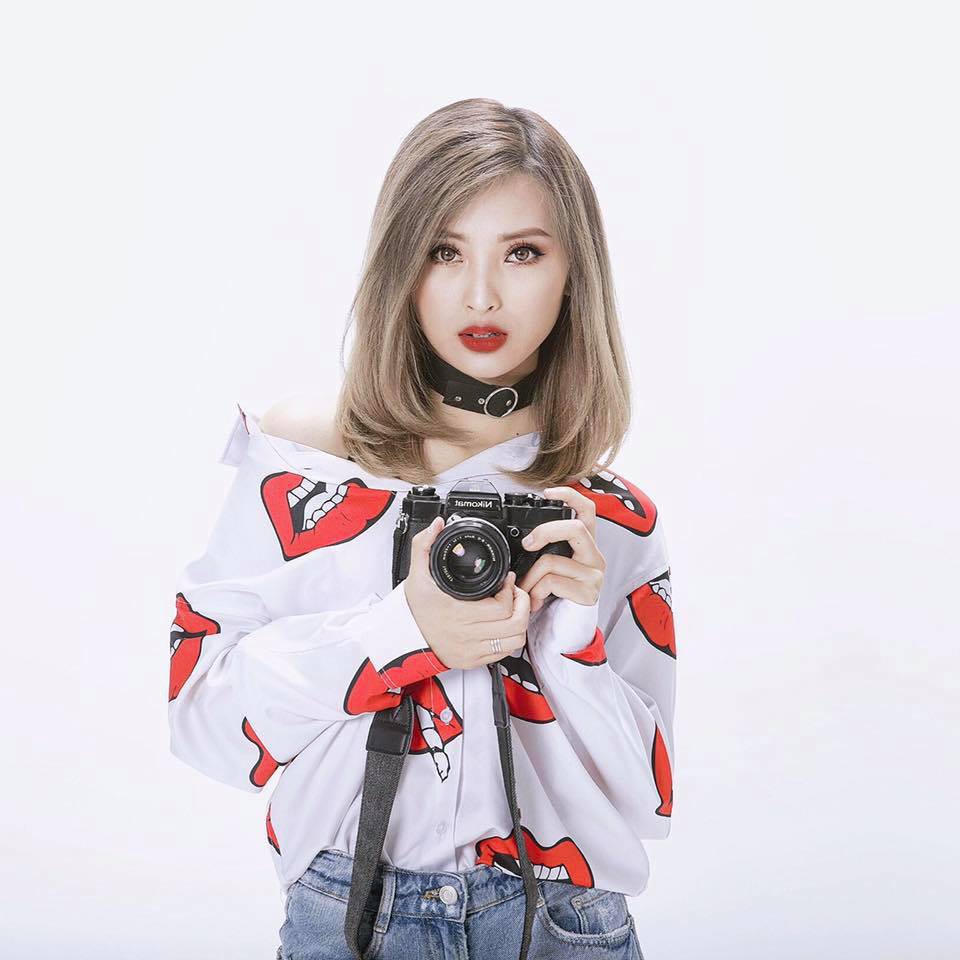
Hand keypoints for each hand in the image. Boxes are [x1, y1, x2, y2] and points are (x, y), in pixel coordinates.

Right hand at [403, 516, 531, 669]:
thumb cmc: (414, 609)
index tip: (506, 579)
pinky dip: (509, 639)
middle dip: (521, 604)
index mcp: (458, 613)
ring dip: (519, 622)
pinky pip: (504, 654)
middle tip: (515, 593)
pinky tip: (502, 625)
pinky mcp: (472, 661)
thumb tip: (437, 525)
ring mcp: (471, 650)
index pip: (502, 607)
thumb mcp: (417, 574)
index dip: (510, 590)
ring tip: (512, 609)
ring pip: (514, 641)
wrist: (402, 638)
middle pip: (515, 625)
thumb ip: (424, 545)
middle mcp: (467, 635)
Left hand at [516, 486, 605, 612]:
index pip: (587, 511)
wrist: (565, 632)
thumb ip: (546, 550)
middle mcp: (595, 557)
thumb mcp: (550, 568)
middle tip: (527, 544)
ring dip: (531, 577)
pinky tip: (536, 602)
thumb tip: (523, 539)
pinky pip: (552, 582)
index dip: (570, 496)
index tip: (549, 493)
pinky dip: (536, 591)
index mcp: (585, 546)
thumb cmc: (555, 598)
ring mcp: (594, 575)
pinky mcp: (589, 593)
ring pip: (553, 560)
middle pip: (575, 528)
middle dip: (545, 532)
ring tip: (526, 590)